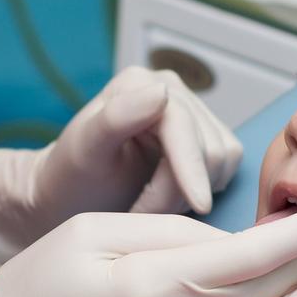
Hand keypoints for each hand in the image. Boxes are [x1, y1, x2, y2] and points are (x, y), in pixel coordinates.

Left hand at [0, 67, 242, 266]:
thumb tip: (160, 91)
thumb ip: (116, 119)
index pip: (184, 127)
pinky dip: (200, 191)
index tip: (198, 206)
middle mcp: (171, 90)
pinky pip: (227, 170)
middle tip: (139, 213)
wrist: (69, 198)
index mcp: (141, 83)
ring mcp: (192, 114)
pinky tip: (168, 198)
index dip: (191, 170)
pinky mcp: (206, 139)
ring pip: (222, 162)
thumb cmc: (70, 179)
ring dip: (189, 195)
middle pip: (208, 148)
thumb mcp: (85, 152)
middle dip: (178, 191)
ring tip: (148, 206)